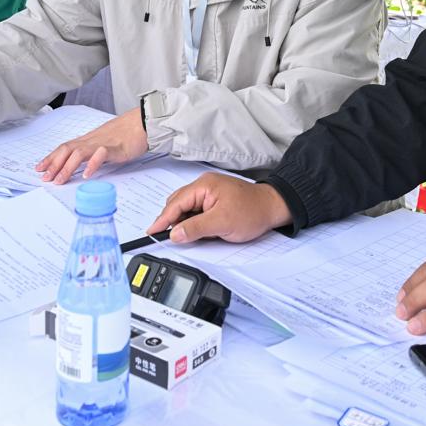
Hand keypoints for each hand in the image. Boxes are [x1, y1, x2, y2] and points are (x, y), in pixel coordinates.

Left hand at [36, 108, 148, 182]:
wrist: (143, 121)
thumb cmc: (127, 133)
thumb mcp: (105, 143)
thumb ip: (94, 153)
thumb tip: (83, 166)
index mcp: (88, 140)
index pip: (65, 147)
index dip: (51, 157)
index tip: (39, 168)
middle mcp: (92, 140)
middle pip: (67, 150)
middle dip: (53, 164)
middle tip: (44, 178)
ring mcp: (102, 143)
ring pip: (79, 153)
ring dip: (67, 167)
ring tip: (59, 180)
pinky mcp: (115, 148)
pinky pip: (101, 155)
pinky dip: (92, 165)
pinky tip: (86, 175)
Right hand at [146, 173, 291, 243]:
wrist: (273, 208)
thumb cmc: (252, 211)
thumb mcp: (222, 223)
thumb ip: (195, 228)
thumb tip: (175, 233)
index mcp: (203, 186)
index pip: (175, 203)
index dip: (162, 219)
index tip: (152, 232)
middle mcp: (204, 186)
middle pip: (178, 205)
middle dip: (174, 222)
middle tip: (171, 239)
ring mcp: (209, 192)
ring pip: (187, 209)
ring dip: (187, 223)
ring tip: (193, 236)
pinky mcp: (215, 200)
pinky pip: (197, 211)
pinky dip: (196, 222)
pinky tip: (201, 231)